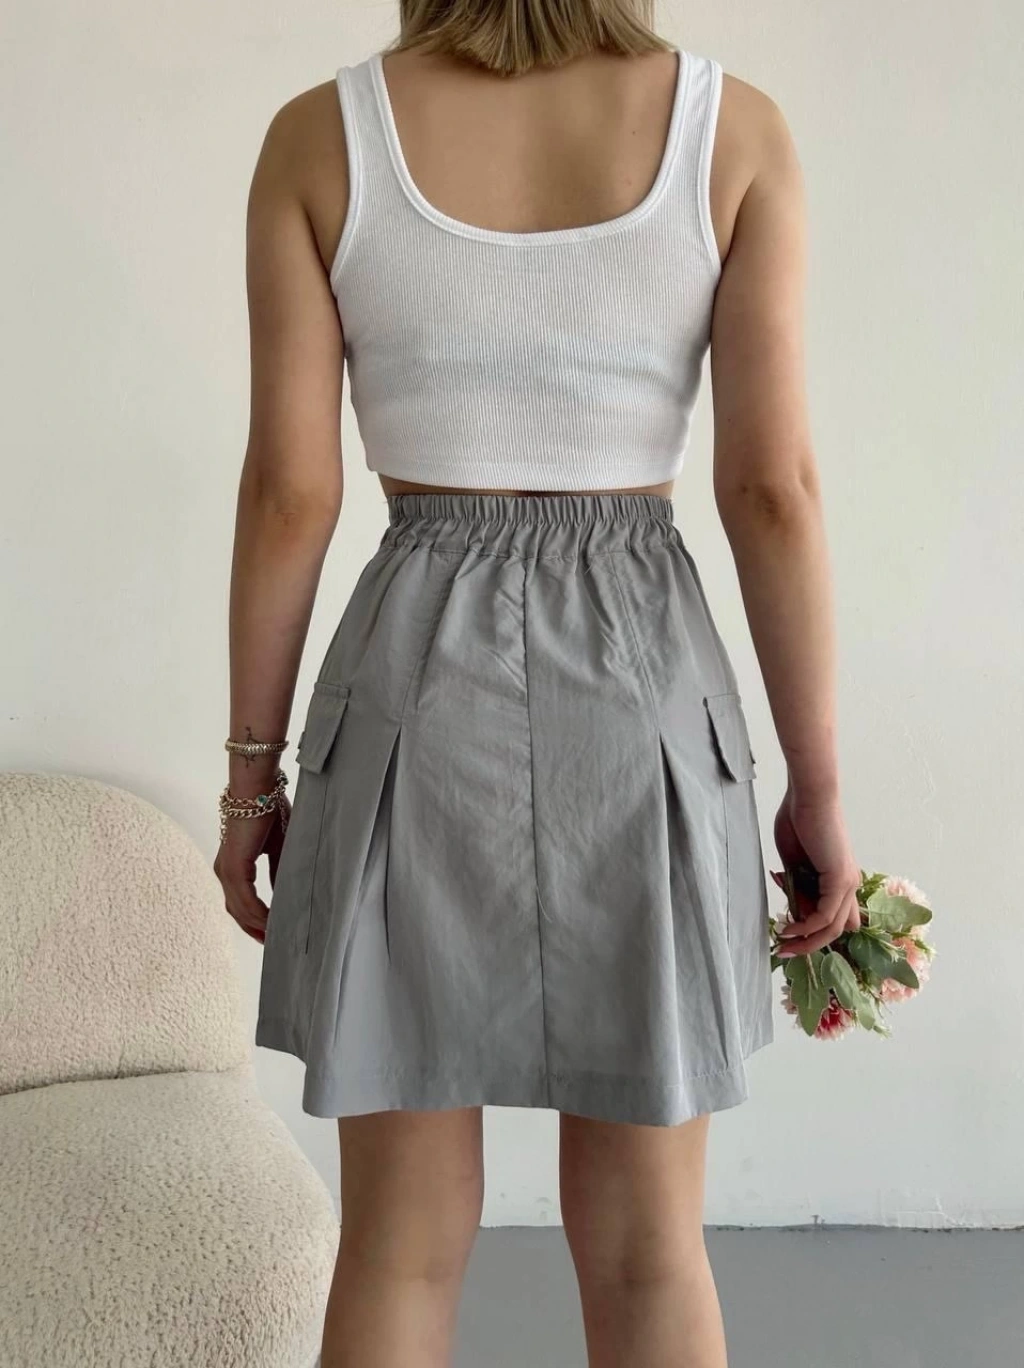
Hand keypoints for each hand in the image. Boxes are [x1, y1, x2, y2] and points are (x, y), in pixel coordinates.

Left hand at [213, 797, 290, 943]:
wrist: (259, 787)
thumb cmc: (268, 808)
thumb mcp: (279, 847)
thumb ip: (278, 872)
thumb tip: (283, 895)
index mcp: (234, 865)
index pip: (241, 901)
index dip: (255, 920)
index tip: (271, 933)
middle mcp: (225, 871)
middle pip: (237, 912)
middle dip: (254, 930)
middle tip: (273, 945)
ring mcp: (227, 871)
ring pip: (240, 910)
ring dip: (257, 926)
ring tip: (276, 939)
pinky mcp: (234, 868)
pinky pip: (245, 901)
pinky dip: (258, 915)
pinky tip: (272, 924)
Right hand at [772, 786, 860, 956]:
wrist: (807, 796)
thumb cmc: (799, 820)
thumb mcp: (795, 863)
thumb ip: (797, 888)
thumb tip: (796, 913)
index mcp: (839, 879)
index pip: (836, 917)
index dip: (814, 931)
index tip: (787, 933)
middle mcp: (849, 884)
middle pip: (837, 929)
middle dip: (810, 944)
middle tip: (784, 949)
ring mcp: (848, 883)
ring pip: (832, 928)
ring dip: (806, 941)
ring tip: (782, 943)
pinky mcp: (841, 880)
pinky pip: (825, 916)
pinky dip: (806, 926)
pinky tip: (788, 928)